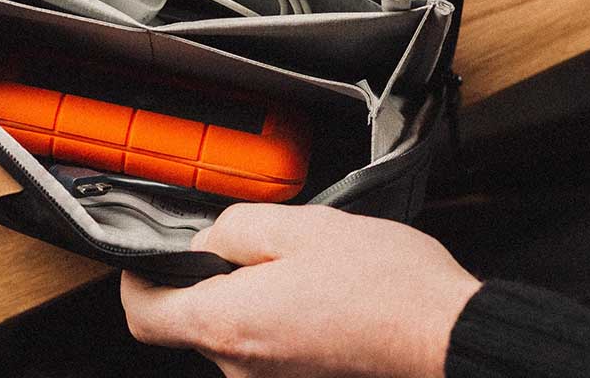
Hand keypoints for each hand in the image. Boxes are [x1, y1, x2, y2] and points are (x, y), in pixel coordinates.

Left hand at [121, 204, 480, 377]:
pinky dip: (280, 315)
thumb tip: (209, 239)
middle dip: (211, 276)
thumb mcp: (300, 225)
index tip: (151, 257)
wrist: (450, 337)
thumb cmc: (386, 287)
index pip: (143, 315)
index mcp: (229, 323)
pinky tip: (321, 293)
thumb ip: (234, 228)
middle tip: (253, 243)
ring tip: (303, 266)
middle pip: (192, 319)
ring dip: (253, 294)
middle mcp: (241, 366)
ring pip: (236, 329)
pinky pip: (269, 344)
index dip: (139, 279)